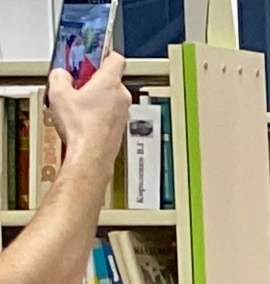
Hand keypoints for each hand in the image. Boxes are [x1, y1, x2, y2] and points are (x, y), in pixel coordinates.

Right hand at [47, 52, 130, 179]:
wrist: (91, 156)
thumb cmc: (82, 128)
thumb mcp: (58, 93)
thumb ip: (59, 76)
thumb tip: (61, 75)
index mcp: (110, 83)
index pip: (116, 58)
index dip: (104, 54)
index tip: (93, 55)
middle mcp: (122, 97)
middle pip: (111, 79)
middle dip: (94, 79)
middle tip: (78, 82)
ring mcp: (123, 114)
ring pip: (111, 97)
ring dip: (97, 97)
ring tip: (78, 104)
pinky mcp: (120, 127)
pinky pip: (110, 113)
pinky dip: (99, 112)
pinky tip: (84, 119)